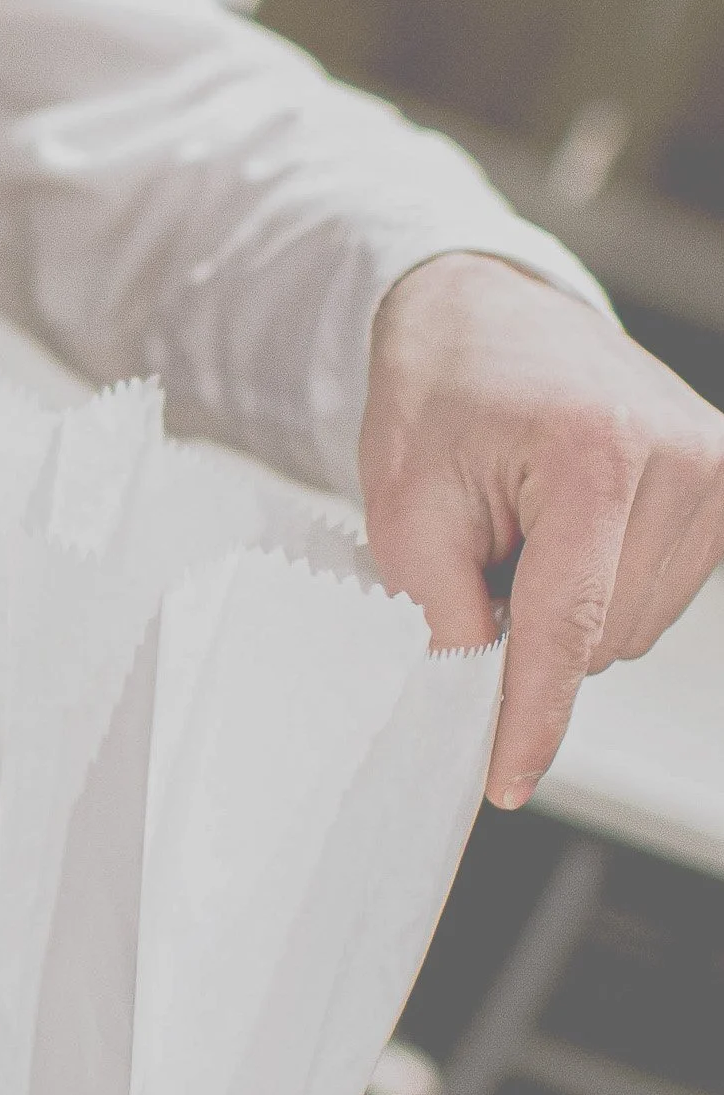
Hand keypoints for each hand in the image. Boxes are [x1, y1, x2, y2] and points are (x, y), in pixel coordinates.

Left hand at [361, 251, 723, 806]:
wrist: (486, 313)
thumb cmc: (440, 393)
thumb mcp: (402, 506)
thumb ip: (446, 612)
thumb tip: (488, 697)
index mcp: (594, 451)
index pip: (567, 623)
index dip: (531, 715)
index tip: (508, 782)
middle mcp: (680, 457)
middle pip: (601, 636)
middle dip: (529, 622)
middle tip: (487, 541)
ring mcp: (717, 468)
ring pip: (634, 627)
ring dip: (570, 601)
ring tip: (529, 519)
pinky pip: (661, 597)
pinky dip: (604, 583)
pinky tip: (572, 525)